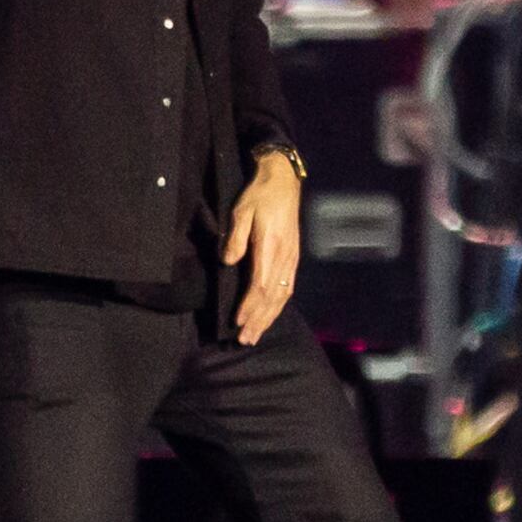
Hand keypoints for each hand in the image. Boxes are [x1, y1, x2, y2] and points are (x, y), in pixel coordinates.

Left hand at [226, 149, 304, 345]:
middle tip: (245, 340)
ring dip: (269, 318)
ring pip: (282, 296)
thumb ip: (235, 237)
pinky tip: (271, 315)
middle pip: (272, 296)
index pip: (261, 284)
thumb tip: (228, 262)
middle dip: (258, 320)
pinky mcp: (293, 258)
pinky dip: (279, 306)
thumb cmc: (259, 195)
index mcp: (270, 246)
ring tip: (256, 334)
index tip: (238, 321)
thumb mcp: (241, 210)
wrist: (284, 181)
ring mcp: (291, 259)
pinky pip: (288, 288)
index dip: (250, 305)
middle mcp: (284, 257)